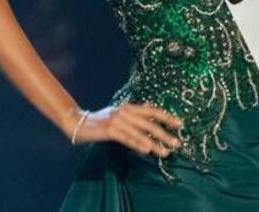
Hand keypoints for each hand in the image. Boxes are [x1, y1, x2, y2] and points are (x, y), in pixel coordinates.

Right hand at [64, 101, 182, 157]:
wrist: (78, 121)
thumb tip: (150, 106)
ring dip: (154, 144)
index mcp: (130, 107)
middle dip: (165, 134)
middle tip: (177, 143)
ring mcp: (117, 121)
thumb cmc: (101, 118)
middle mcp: (125, 112)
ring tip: (165, 152)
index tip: (180, 124)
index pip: (152, 111)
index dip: (167, 117)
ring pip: (140, 133)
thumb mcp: (119, 112)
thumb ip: (135, 111)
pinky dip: (137, 144)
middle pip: (149, 123)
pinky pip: (126, 138)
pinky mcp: (109, 130)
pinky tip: (146, 150)